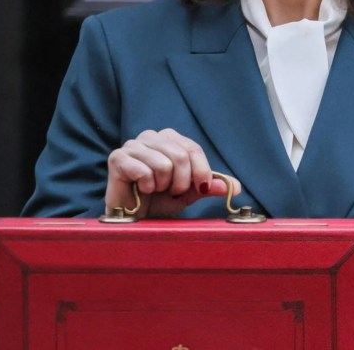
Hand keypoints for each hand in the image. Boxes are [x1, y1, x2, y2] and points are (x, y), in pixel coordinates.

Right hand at [105, 128, 240, 217]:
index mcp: (170, 139)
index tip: (200, 189)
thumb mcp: (188, 193)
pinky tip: (140, 189)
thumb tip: (235, 187)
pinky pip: (144, 171)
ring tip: (154, 190)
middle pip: (181, 155)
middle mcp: (151, 136)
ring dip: (162, 186)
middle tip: (171, 192)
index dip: (201, 171)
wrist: (131, 218)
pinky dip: (147, 187)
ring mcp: (133, 145)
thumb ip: (208, 186)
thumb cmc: (157, 201)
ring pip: (164, 164)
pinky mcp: (118, 157)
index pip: (193, 149)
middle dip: (181, 182)